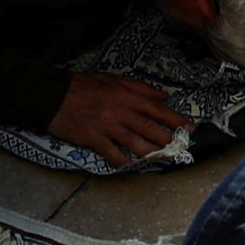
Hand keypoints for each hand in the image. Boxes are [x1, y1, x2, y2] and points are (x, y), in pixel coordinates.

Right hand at [48, 72, 189, 159]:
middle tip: (182, 147)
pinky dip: (123, 160)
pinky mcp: (94, 139)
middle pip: (150, 128)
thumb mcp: (112, 79)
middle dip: (169, 139)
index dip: (176, 119)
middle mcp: (120, 111)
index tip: (190, 127)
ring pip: (136, 143)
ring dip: (151, 152)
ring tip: (163, 158)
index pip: (157, 109)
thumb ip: (139, 87)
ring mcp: (107, 126)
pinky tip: (130, 165)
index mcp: (126, 95)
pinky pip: (113, 153)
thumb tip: (163, 95)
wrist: (53, 95)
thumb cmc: (83, 85)